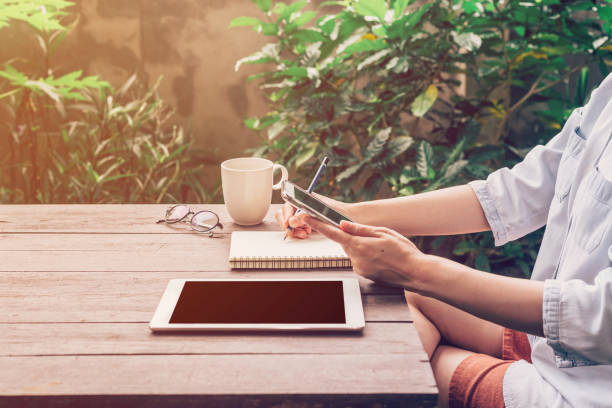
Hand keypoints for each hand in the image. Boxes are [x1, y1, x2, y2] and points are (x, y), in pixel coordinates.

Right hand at [275, 194, 348, 238]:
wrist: (347, 218)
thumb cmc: (336, 210)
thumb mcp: (320, 212)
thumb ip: (305, 216)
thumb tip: (292, 221)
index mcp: (302, 199)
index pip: (287, 206)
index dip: (285, 214)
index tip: (287, 223)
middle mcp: (300, 207)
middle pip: (284, 215)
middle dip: (287, 224)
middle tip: (292, 230)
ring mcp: (302, 216)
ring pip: (288, 224)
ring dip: (294, 230)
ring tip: (305, 232)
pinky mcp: (305, 225)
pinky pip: (295, 230)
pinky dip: (298, 233)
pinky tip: (307, 233)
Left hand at [305, 215, 427, 289]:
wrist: (416, 273)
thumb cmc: (403, 251)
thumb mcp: (383, 232)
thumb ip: (360, 229)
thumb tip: (342, 225)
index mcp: (359, 245)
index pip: (332, 233)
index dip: (318, 224)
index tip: (306, 217)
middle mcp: (356, 259)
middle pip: (345, 243)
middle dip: (353, 237)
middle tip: (373, 236)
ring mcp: (360, 269)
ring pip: (354, 252)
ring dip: (362, 247)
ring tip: (382, 249)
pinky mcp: (365, 275)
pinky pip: (360, 261)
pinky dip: (367, 256)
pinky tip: (382, 257)